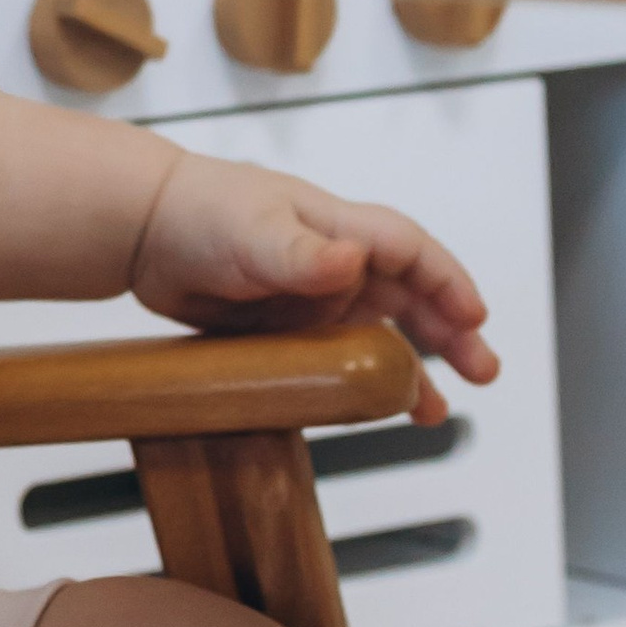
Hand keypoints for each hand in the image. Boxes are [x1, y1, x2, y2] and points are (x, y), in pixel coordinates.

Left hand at [129, 152, 496, 419]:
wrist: (141, 230)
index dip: (447, 283)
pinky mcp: (285, 329)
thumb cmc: (199, 212)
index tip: (475, 317)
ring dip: (411, 369)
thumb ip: (304, 253)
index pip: (412, 253)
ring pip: (378, 335)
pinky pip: (336, 359)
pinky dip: (360, 385)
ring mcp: (312, 298)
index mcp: (339, 229)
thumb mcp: (254, 232)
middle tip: (483, 371)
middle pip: (411, 297)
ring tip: (437, 413)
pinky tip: (374, 412)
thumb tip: (353, 261)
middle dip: (451, 333)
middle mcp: (336, 263)